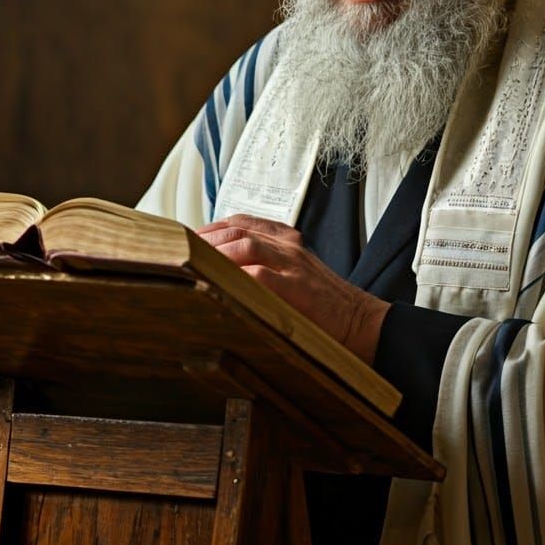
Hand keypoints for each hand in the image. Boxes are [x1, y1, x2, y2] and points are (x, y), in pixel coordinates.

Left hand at [195, 214, 389, 363]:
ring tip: (191, 263)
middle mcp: (290, 247)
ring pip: (245, 245)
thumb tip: (222, 272)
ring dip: (214, 253)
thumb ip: (266, 267)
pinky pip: (259, 275)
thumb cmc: (325, 306)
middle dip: (205, 239)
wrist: (364, 323)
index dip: (212, 228)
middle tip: (180, 252)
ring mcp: (294, 266)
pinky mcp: (296, 289)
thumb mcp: (296, 276)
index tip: (190, 238)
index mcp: (289, 241)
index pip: (243, 221)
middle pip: (238, 229)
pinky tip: (214, 283)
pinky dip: (234, 277)